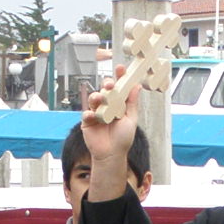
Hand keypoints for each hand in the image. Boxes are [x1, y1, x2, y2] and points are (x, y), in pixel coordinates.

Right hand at [81, 78, 140, 201]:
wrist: (112, 154)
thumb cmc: (123, 138)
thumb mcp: (131, 119)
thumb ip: (132, 103)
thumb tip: (137, 86)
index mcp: (118, 104)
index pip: (118, 88)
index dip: (119, 78)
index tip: (121, 68)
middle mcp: (107, 106)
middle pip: (105, 90)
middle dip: (107, 85)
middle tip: (110, 84)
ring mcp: (96, 113)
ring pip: (94, 99)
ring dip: (97, 97)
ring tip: (101, 99)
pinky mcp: (87, 122)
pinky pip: (86, 114)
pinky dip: (90, 114)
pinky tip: (94, 116)